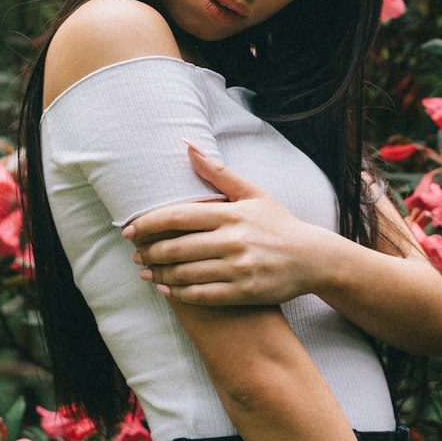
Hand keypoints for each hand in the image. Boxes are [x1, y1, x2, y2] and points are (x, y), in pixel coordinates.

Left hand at [122, 144, 329, 305]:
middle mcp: (233, 241)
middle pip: (176, 247)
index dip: (148, 224)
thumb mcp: (252, 192)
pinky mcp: (243, 292)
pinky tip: (165, 290)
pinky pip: (201, 296)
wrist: (312, 258)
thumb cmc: (277, 223)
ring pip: (185, 274)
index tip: (129, 229)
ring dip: (159, 274)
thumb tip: (186, 145)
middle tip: (134, 254)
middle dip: (149, 252)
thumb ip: (217, 172)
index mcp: (231, 214)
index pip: (178, 216)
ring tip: (145, 272)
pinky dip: (178, 294)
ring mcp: (238, 268)